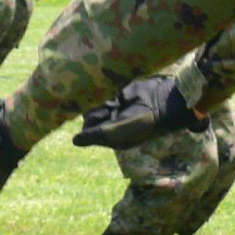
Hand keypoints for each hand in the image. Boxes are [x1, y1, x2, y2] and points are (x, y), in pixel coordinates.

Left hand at [73, 77, 210, 149]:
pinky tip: (112, 94)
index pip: (88, 132)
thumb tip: (74, 141)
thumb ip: (95, 135)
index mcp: (111, 138)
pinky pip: (102, 95)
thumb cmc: (139, 123)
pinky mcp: (117, 96)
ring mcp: (114, 110)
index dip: (87, 127)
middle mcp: (111, 125)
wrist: (161, 103)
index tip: (97, 120)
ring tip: (115, 102)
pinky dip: (103, 94)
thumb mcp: (116, 132)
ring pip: (94, 105)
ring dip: (99, 103)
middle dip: (94, 114)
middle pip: (89, 118)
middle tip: (110, 110)